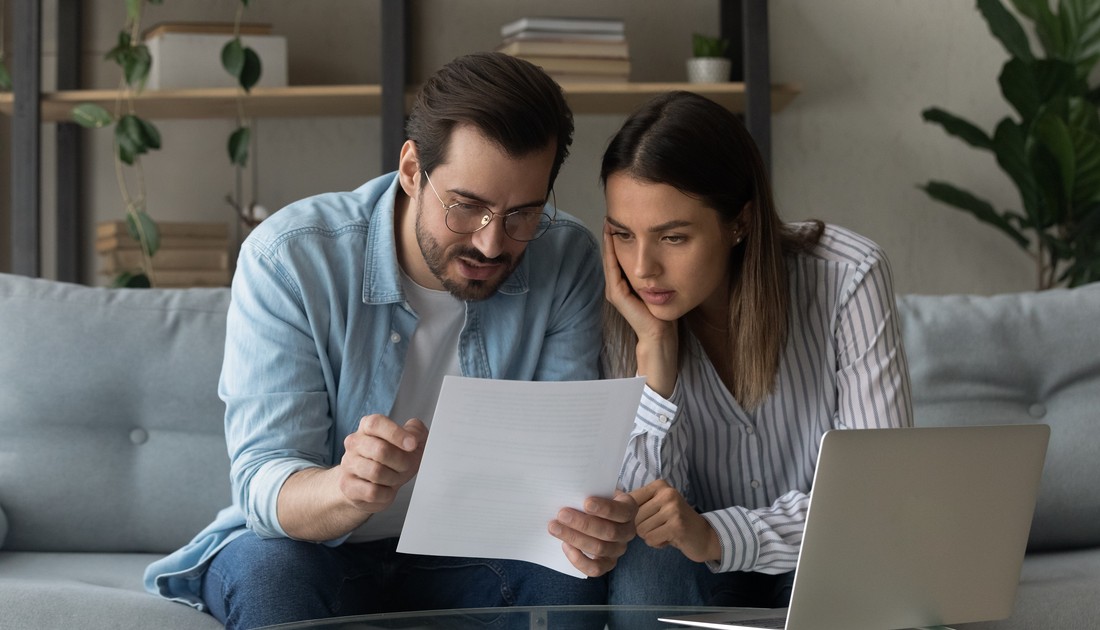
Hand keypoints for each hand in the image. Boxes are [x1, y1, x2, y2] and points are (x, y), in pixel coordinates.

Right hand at [337, 414, 427, 513]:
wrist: (373, 486)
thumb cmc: (393, 460)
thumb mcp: (410, 442)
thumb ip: (416, 431)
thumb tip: (414, 434)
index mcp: (368, 427)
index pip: (376, 423)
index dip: (396, 433)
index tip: (412, 444)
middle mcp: (354, 443)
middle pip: (380, 450)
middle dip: (401, 462)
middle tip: (405, 466)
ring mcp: (348, 464)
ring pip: (376, 472)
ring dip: (394, 478)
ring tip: (394, 477)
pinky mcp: (348, 486)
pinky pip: (372, 492)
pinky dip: (386, 493)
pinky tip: (385, 489)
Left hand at [548, 491, 637, 576]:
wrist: (598, 515)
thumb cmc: (596, 498)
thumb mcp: (597, 490)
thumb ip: (589, 491)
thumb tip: (569, 493)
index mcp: (628, 509)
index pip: (621, 511)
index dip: (605, 508)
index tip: (586, 503)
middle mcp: (628, 531)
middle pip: (609, 532)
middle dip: (583, 524)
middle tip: (561, 514)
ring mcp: (619, 549)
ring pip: (600, 548)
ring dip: (574, 538)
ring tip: (555, 527)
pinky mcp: (608, 564)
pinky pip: (595, 569)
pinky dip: (578, 559)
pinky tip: (565, 545)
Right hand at [602, 227, 678, 395]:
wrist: (661, 338)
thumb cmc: (664, 315)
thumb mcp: (661, 287)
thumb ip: (658, 273)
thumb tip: (666, 250)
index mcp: (626, 284)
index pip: (620, 255)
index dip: (621, 236)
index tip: (622, 216)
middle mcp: (617, 286)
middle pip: (612, 254)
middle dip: (612, 234)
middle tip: (613, 211)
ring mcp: (615, 290)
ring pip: (610, 258)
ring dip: (609, 239)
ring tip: (610, 219)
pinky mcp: (618, 295)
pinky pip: (613, 267)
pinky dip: (611, 251)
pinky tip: (613, 236)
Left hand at [630, 479, 719, 562]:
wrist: (704, 536)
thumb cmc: (674, 522)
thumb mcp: (656, 506)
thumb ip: (637, 502)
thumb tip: (611, 497)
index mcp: (659, 485)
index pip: (629, 501)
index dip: (629, 515)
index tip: (641, 518)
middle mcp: (667, 493)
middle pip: (633, 517)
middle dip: (641, 528)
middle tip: (659, 526)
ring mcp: (673, 508)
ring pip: (640, 530)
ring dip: (650, 536)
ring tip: (665, 531)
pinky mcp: (676, 525)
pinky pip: (650, 539)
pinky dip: (657, 543)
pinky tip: (669, 538)